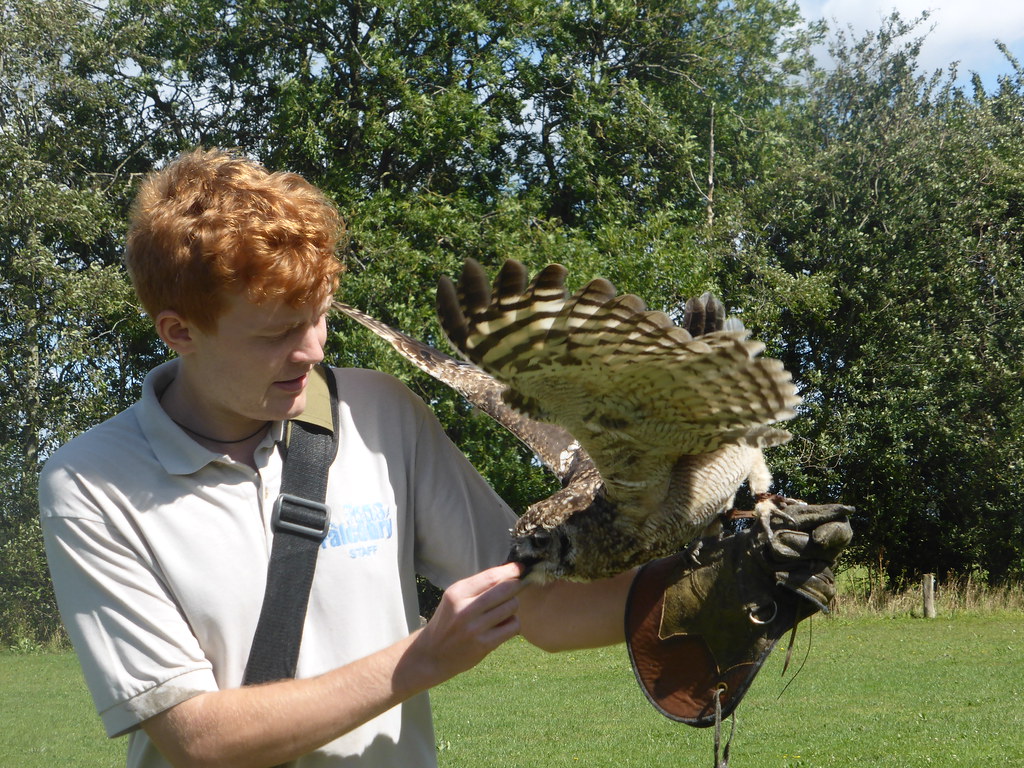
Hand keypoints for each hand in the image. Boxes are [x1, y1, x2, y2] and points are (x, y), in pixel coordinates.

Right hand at [401, 562, 523, 688]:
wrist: (432, 654)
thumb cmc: (448, 622)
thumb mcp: (455, 599)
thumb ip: (478, 587)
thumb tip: (510, 574)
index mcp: (457, 593)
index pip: (491, 577)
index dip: (510, 571)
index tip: (520, 568)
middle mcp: (465, 609)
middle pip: (506, 589)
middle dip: (516, 586)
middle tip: (518, 587)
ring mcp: (475, 628)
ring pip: (512, 606)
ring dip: (513, 606)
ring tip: (504, 611)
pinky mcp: (483, 645)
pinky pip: (513, 626)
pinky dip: (513, 624)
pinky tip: (504, 626)